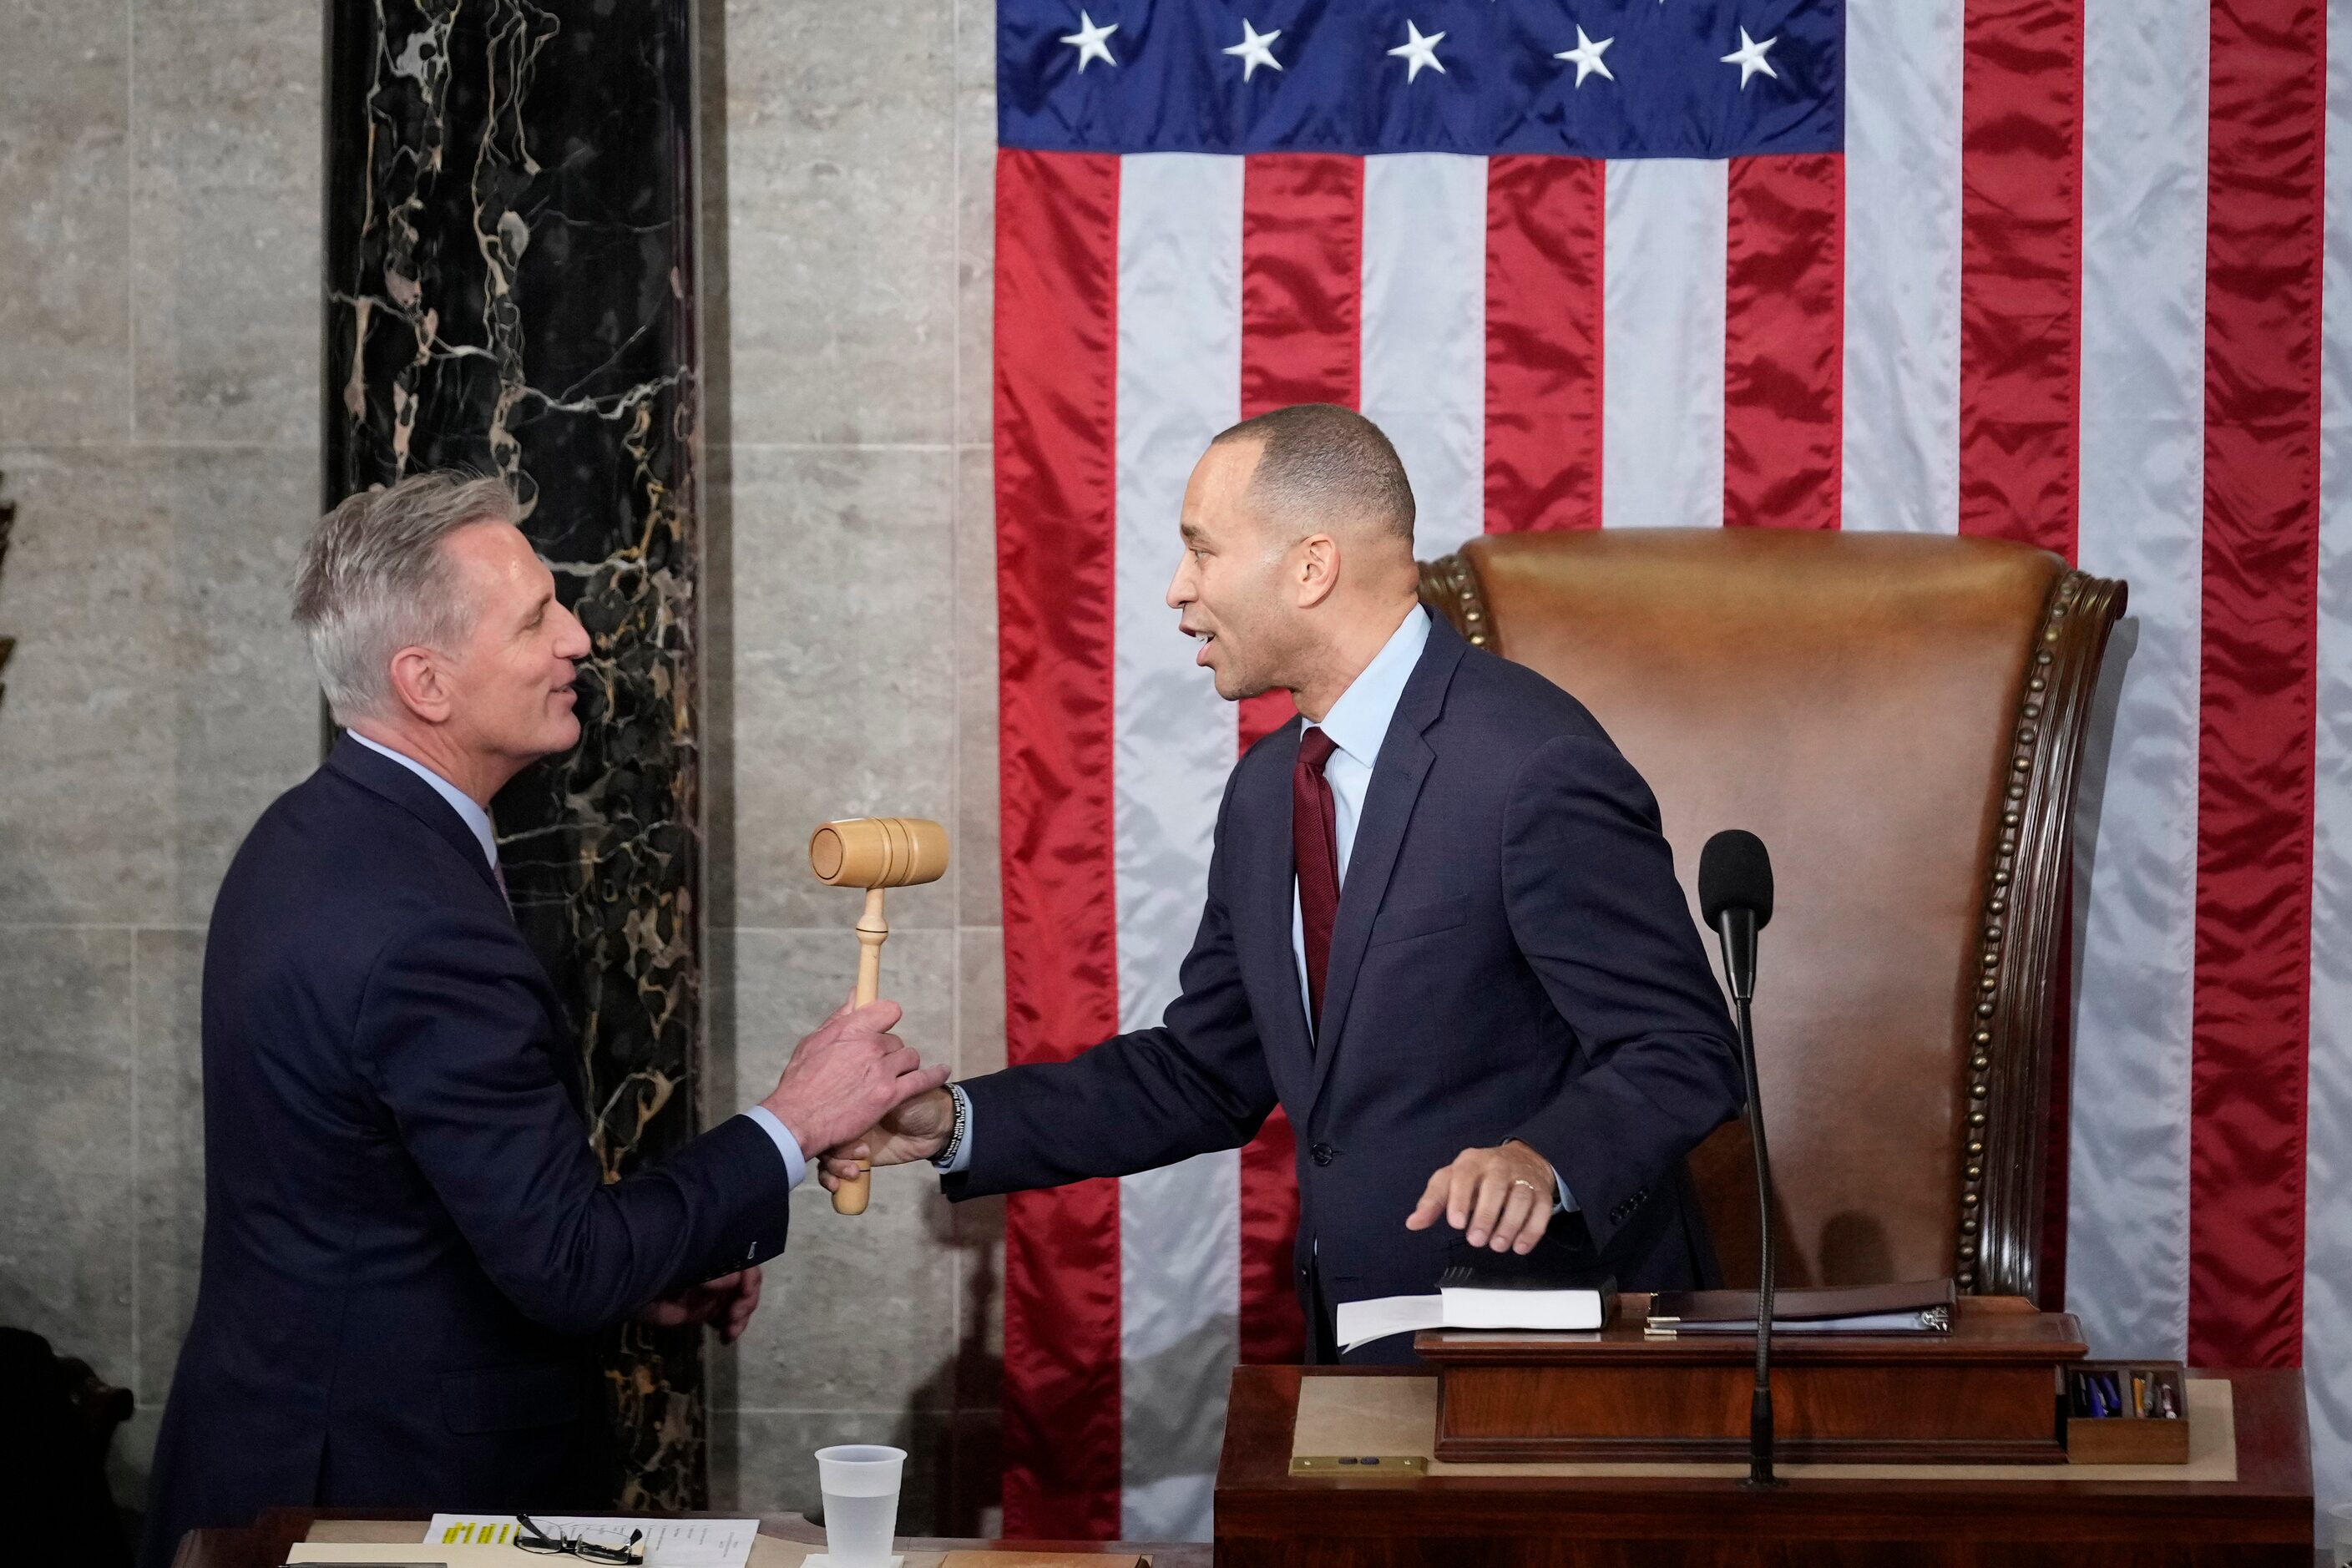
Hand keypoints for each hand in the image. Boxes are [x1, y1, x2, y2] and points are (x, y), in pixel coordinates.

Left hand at [636, 1266, 761, 1343]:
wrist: (633, 1286)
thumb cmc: (661, 1267)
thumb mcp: (687, 1265)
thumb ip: (712, 1272)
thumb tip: (735, 1280)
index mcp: (718, 1255)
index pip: (746, 1265)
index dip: (750, 1280)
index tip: (744, 1296)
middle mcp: (721, 1273)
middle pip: (747, 1286)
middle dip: (746, 1303)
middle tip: (734, 1318)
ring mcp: (713, 1294)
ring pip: (740, 1305)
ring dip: (740, 1319)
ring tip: (729, 1333)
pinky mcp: (704, 1312)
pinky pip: (725, 1320)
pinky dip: (731, 1329)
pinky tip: (725, 1337)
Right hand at [761, 995, 951, 1157]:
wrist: (798, 1120)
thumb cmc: (800, 1083)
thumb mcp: (814, 1042)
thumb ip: (840, 1018)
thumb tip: (856, 992)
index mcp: (850, 1029)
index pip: (886, 1010)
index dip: (886, 1018)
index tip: (884, 1025)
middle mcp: (869, 1045)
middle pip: (896, 1041)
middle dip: (888, 1052)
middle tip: (874, 1068)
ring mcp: (881, 1070)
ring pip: (909, 1058)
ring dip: (903, 1067)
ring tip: (891, 1078)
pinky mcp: (890, 1095)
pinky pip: (922, 1080)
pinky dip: (934, 1075)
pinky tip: (942, 1072)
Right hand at [818, 1086, 957, 1192]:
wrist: (939, 1128)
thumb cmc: (920, 1103)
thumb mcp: (898, 1094)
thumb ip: (876, 1096)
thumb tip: (851, 1096)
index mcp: (856, 1098)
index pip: (830, 1110)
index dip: (828, 1125)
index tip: (836, 1137)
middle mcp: (849, 1118)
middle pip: (824, 1135)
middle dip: (830, 1152)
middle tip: (853, 1159)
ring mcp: (852, 1140)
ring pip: (827, 1155)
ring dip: (833, 1167)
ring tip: (852, 1172)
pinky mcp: (858, 1160)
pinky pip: (837, 1170)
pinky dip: (831, 1178)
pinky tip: (838, 1186)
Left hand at [1405, 1140, 1557, 1254]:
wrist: (1522, 1159)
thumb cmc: (1478, 1176)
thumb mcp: (1451, 1181)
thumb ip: (1432, 1202)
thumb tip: (1413, 1223)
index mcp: (1472, 1162)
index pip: (1464, 1176)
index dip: (1460, 1199)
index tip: (1456, 1224)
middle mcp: (1499, 1166)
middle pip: (1495, 1187)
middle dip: (1486, 1216)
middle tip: (1476, 1241)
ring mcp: (1522, 1178)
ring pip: (1520, 1199)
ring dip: (1510, 1225)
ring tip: (1497, 1246)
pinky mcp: (1541, 1192)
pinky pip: (1541, 1210)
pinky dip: (1532, 1230)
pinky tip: (1519, 1247)